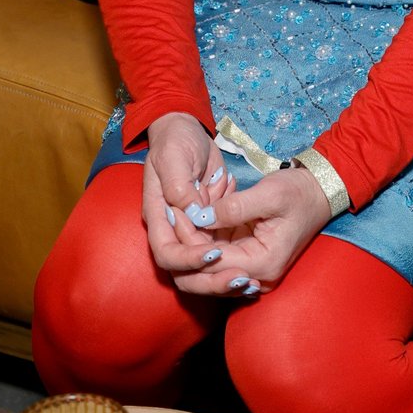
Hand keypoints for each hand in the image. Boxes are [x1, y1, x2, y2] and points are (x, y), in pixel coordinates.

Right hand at [141, 112, 235, 274]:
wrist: (187, 131)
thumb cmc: (175, 140)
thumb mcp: (173, 157)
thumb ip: (180, 186)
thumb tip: (194, 216)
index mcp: (158, 215)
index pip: (166, 253)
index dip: (188, 259)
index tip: (215, 253)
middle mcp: (173, 229)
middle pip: (185, 271)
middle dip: (211, 279)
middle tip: (241, 279)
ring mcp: (192, 230)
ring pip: (205, 267)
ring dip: (227, 273)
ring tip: (251, 280)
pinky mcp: (210, 226)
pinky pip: (221, 249)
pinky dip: (236, 254)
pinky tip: (254, 260)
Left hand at [171, 165, 332, 298]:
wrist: (319, 192)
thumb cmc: (298, 192)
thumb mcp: (269, 194)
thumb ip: (233, 208)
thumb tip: (200, 216)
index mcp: (263, 264)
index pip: (212, 264)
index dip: (189, 240)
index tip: (174, 211)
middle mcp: (256, 276)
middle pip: (205, 274)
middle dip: (186, 244)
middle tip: (172, 212)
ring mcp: (250, 269)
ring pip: (207, 267)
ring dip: (192, 240)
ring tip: (179, 210)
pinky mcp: (246, 257)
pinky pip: (217, 254)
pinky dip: (204, 237)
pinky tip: (195, 213)